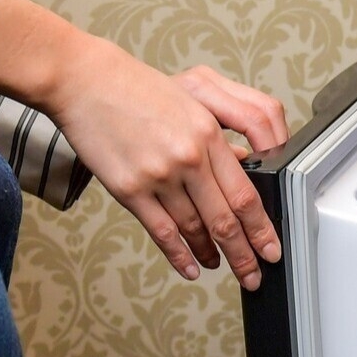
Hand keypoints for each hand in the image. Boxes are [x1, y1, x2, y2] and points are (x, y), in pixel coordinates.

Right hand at [54, 43, 287, 287]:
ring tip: (221, 265)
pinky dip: (179, 255)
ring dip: (211, 254)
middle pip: (225, 220)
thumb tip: (246, 162)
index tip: (270, 248)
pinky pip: (162, 232)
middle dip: (244, 254)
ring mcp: (158, 176)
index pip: (245, 194)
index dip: (261, 229)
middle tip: (254, 274)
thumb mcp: (193, 97)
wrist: (86, 82)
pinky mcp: (129, 189)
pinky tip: (190, 267)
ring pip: (194, 229)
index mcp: (208, 134)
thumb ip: (224, 130)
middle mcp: (187, 158)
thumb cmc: (136, 87)